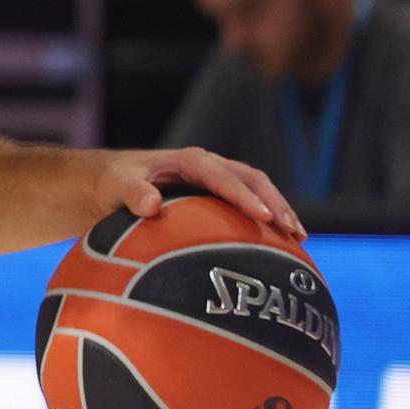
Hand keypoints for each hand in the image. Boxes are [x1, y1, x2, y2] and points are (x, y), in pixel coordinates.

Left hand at [96, 146, 305, 241]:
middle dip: (274, 202)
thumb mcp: (117, 184)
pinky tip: (282, 247)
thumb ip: (132, 192)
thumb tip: (151, 206)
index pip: (222, 176)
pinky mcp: (218, 197)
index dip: (245, 196)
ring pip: (256, 190)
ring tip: (299, 238)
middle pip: (250, 179)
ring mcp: (216, 181)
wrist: (110, 181)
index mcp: (188, 161)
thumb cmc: (114, 182)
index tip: (265, 217)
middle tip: (292, 231)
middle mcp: (208, 167)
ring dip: (279, 210)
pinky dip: (268, 220)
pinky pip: (249, 205)